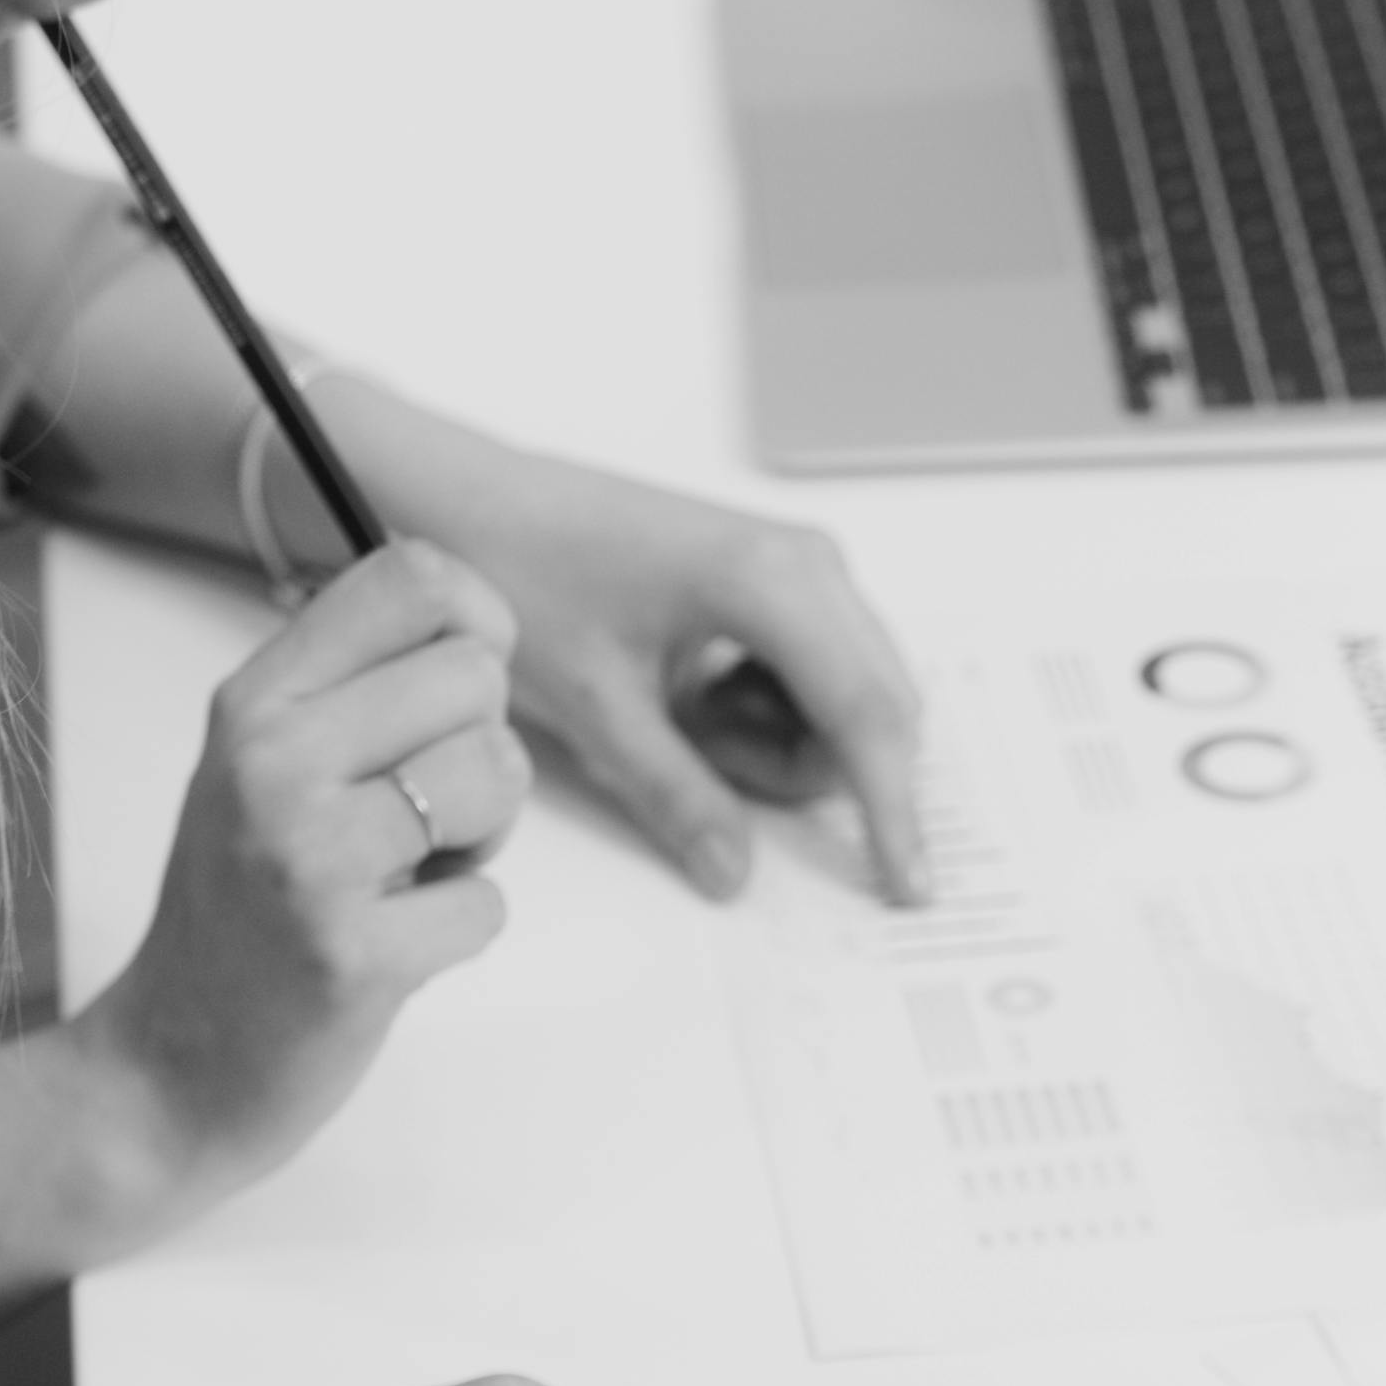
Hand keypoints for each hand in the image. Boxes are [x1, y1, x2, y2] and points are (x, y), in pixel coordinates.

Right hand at [70, 541, 527, 1212]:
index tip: (459, 691)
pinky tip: (390, 949)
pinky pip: (490, 904)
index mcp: (254, 700)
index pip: (414, 576)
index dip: (477, 624)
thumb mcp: (263, 768)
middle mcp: (273, 760)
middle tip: (417, 821)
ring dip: (482, 841)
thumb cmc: (243, 911)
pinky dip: (459, 933)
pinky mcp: (353, 956)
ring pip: (500, 776)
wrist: (167, 1070)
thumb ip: (354, 690)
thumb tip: (479, 619)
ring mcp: (308, 858)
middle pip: (477, 677)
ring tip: (404, 879)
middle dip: (482, 752)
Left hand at [277, 399, 926, 906]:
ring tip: (680, 713)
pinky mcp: (778, 579)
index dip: (894, 811)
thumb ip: (678, 796)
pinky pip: (815, 678)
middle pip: (875, 711)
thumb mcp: (598, 708)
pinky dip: (765, 711)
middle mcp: (808, 564)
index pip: (868, 718)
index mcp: (774, 582)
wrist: (475, 499)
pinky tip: (692, 692)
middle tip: (700, 753)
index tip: (910, 886)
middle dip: (803, 766)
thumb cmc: (525, 571)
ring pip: (847, 702)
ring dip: (776, 740)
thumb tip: (735, 872)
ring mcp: (798, 567)